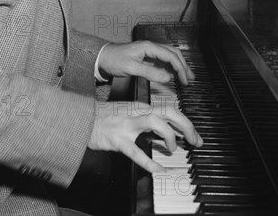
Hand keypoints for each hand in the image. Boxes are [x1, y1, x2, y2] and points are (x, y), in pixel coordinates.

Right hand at [88, 101, 202, 172]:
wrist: (82, 119)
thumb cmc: (106, 118)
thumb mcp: (131, 114)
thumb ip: (149, 121)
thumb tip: (168, 131)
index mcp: (142, 107)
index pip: (171, 110)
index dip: (186, 123)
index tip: (194, 135)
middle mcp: (138, 112)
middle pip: (169, 112)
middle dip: (186, 126)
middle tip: (195, 140)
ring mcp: (128, 124)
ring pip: (155, 122)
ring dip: (169, 136)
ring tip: (173, 148)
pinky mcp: (118, 139)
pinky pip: (136, 151)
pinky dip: (149, 162)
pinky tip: (159, 170)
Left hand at [98, 41, 194, 84]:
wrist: (101, 57)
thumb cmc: (114, 60)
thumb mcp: (131, 68)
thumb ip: (150, 73)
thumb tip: (167, 77)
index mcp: (149, 47)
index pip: (171, 56)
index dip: (180, 68)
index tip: (184, 80)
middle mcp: (151, 47)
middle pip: (174, 54)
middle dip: (184, 66)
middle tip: (190, 78)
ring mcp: (149, 51)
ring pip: (169, 56)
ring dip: (179, 65)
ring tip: (186, 76)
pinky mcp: (146, 57)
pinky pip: (162, 60)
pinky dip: (170, 67)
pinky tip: (173, 74)